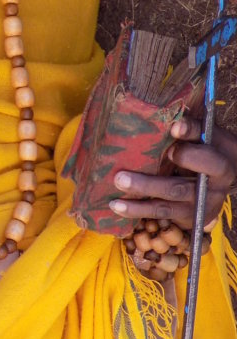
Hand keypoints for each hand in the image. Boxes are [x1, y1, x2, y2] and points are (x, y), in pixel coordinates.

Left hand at [110, 116, 236, 228]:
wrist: (222, 174)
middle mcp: (212, 189)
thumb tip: (172, 121)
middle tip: (120, 177)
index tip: (173, 129)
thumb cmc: (206, 146)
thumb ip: (191, 127)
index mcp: (221, 164)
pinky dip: (139, 212)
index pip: (206, 156)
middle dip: (149, 184)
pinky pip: (162, 215)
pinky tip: (117, 207)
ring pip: (167, 205)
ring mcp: (200, 206)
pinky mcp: (190, 217)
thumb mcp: (205, 134)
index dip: (190, 145)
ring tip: (115, 196)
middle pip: (179, 188)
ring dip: (139, 202)